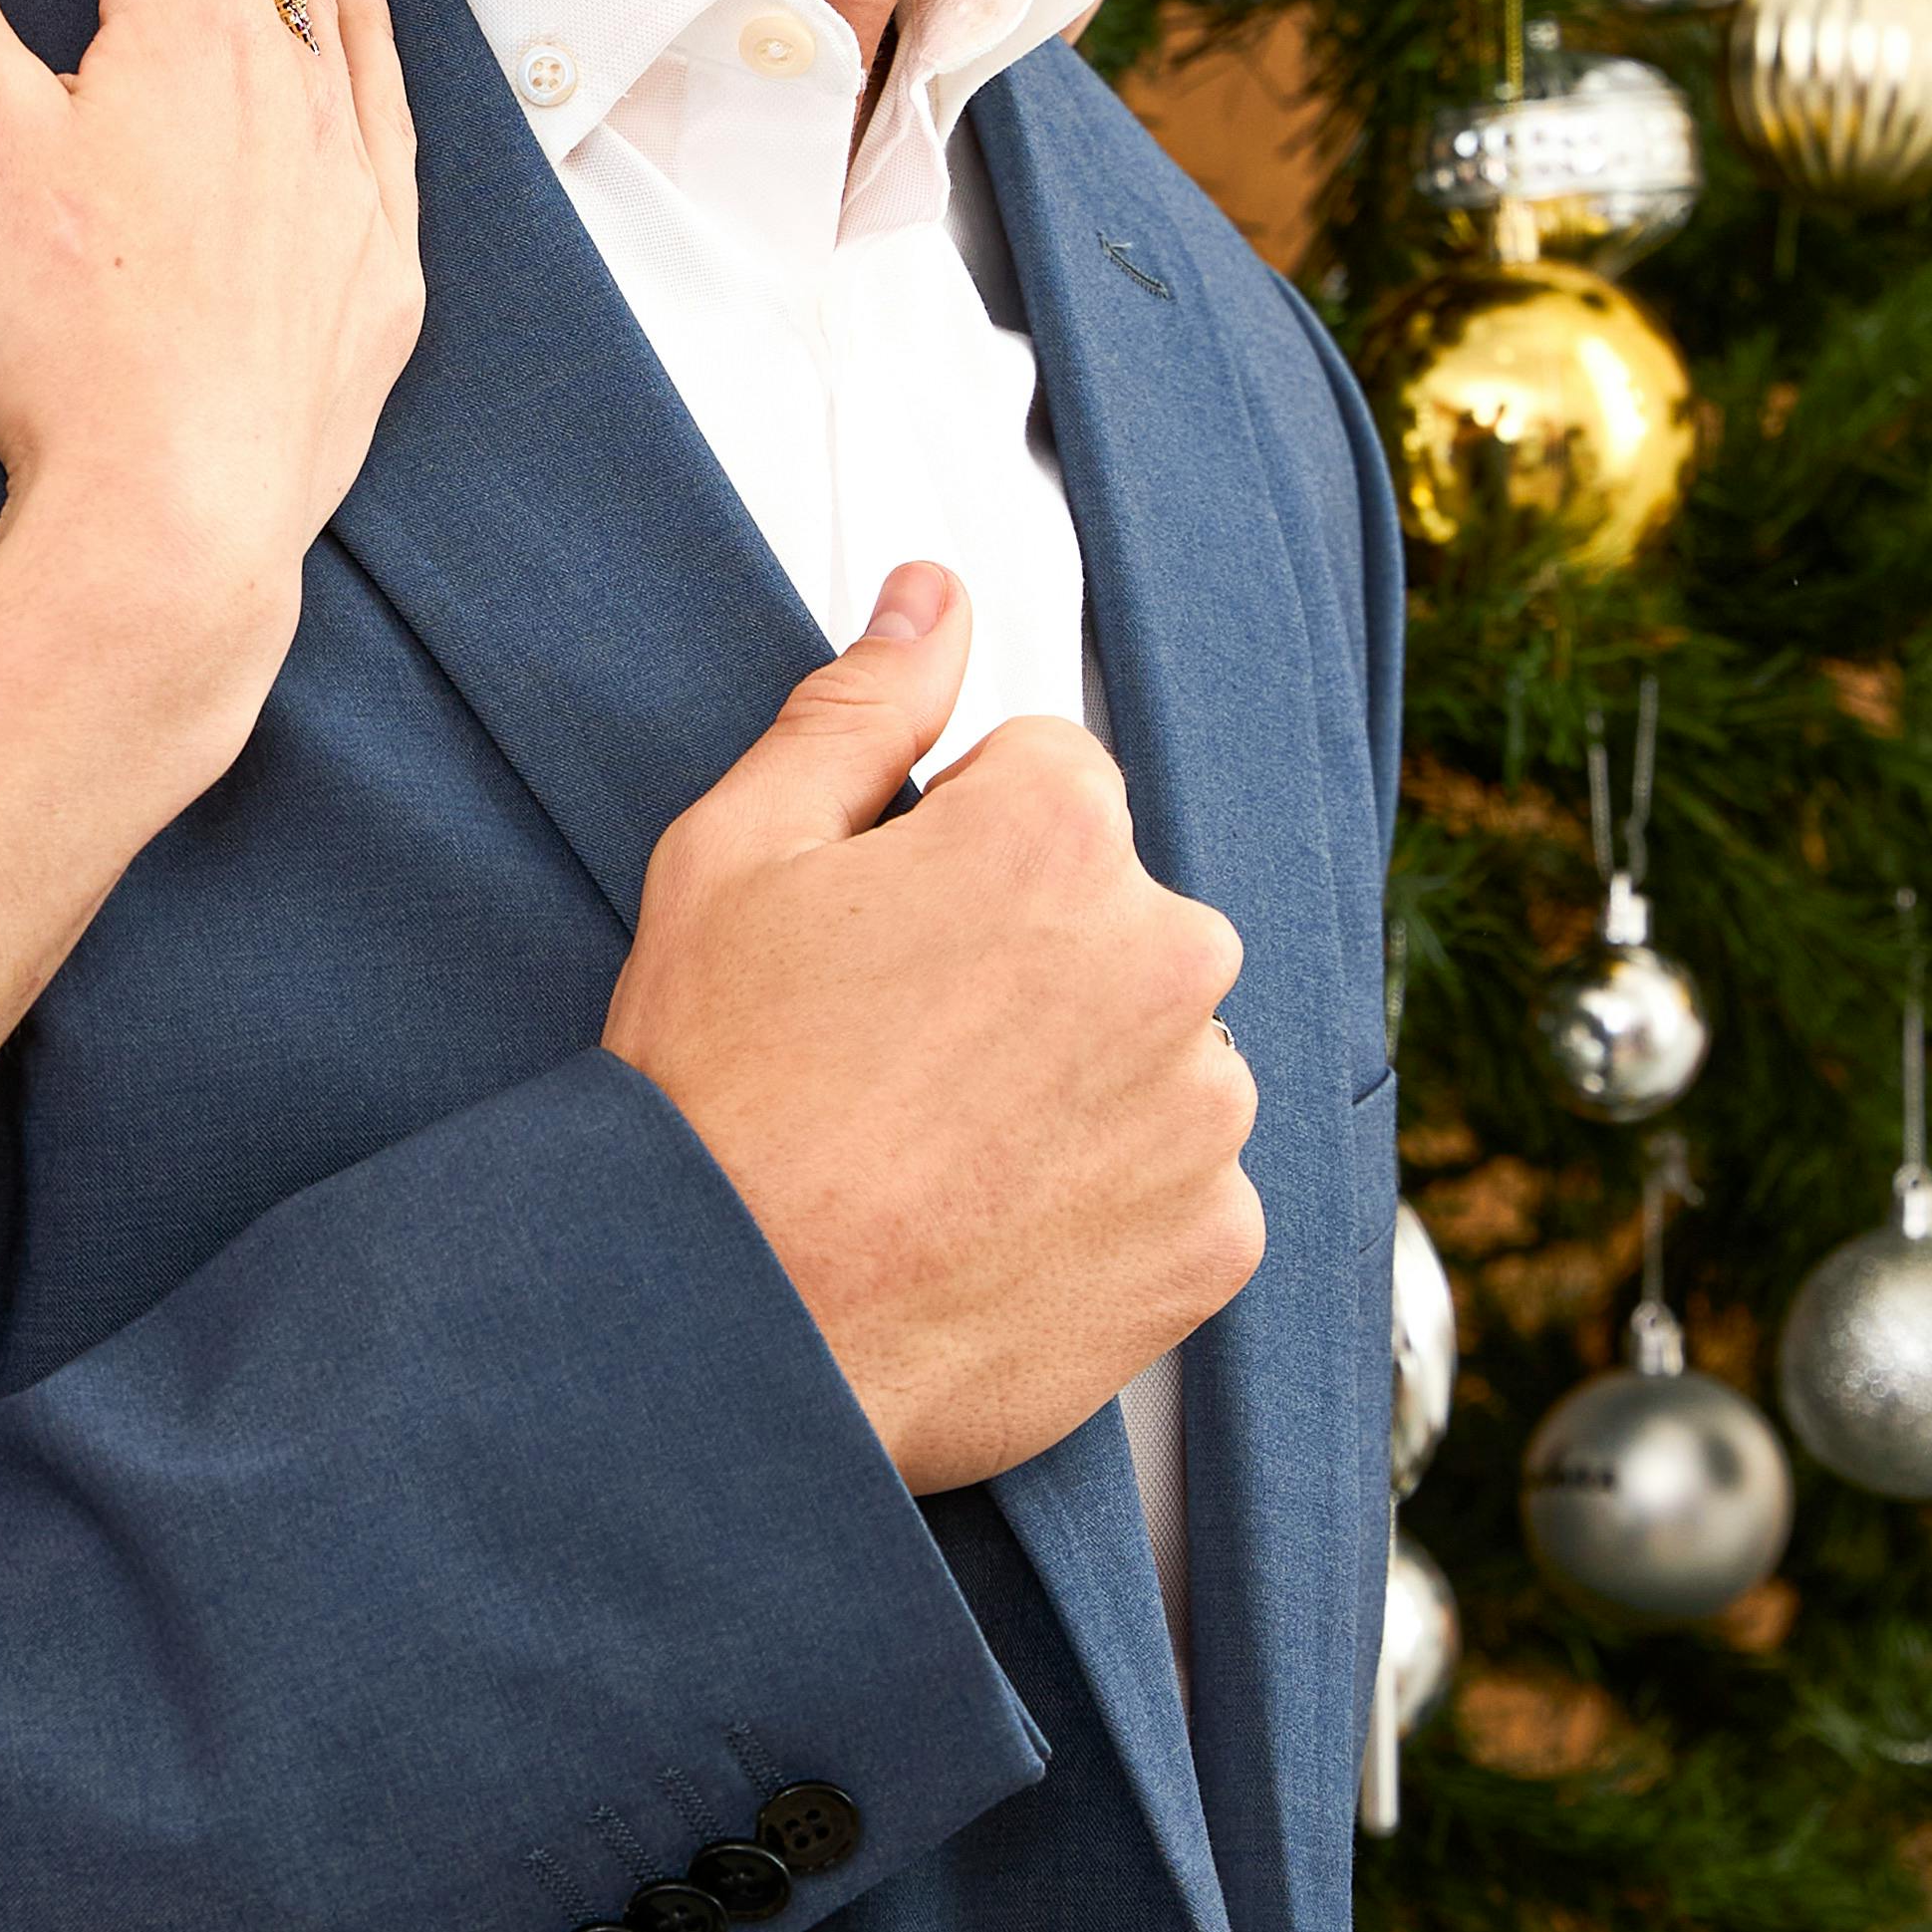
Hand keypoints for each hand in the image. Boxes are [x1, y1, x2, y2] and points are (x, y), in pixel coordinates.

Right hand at [602, 565, 1259, 1492]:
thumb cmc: (713, 1097)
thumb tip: (931, 598)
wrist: (727, 1332)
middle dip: (1026, 967)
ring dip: (1074, 1087)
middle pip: (1116, 918)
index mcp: (1060, 834)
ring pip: (1155, 1054)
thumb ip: (858, 708)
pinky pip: (1182, 1190)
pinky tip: (987, 1226)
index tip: (876, 947)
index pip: (1047, 783)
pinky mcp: (1217, 1242)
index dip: (945, 859)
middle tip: (892, 1059)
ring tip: (936, 1154)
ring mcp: (1205, 1109)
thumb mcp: (735, 857)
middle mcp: (1169, 955)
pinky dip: (1105, 1206)